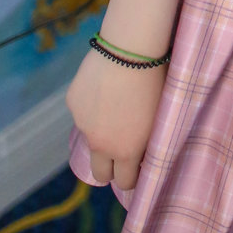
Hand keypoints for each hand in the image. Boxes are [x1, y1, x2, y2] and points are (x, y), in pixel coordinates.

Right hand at [65, 46, 167, 191]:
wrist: (130, 50)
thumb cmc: (156, 81)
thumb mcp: (159, 117)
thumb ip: (147, 140)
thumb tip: (144, 150)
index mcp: (127, 150)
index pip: (124, 182)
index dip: (131, 177)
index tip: (135, 168)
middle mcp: (101, 143)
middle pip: (100, 173)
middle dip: (109, 168)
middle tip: (120, 151)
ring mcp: (83, 123)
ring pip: (91, 136)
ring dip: (100, 129)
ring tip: (118, 102)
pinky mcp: (72, 103)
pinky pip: (82, 110)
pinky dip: (91, 104)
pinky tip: (105, 84)